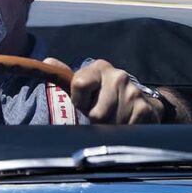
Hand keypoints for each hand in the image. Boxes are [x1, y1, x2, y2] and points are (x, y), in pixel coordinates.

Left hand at [45, 58, 162, 123]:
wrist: (139, 101)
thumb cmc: (104, 95)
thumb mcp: (85, 84)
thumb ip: (65, 75)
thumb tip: (47, 61)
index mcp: (99, 68)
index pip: (79, 84)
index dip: (80, 101)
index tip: (84, 104)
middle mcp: (118, 76)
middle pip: (95, 114)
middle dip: (95, 120)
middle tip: (101, 115)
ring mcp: (133, 93)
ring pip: (110, 125)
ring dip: (109, 128)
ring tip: (113, 119)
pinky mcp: (144, 109)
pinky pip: (126, 130)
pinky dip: (123, 132)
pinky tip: (125, 123)